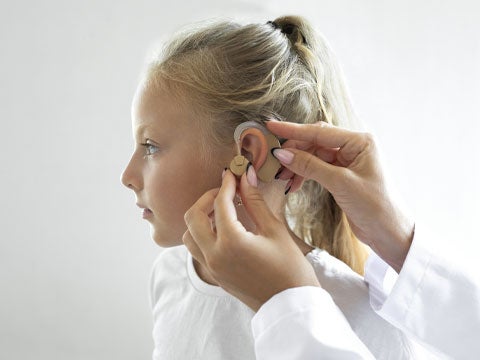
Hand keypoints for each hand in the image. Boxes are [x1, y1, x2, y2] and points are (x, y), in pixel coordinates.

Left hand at [183, 168, 319, 310]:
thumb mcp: (275, 231)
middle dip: (207, 198)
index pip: (220, 203)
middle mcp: (215, 256)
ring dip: (200, 218)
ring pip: (189, 235)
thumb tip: (246, 178)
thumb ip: (256, 202)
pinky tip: (222, 228)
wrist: (291, 306)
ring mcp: (212, 268)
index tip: (233, 173)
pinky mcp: (215, 276)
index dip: (227, 184)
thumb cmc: (291, 269)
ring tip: (222, 210)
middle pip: (193, 217)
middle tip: (225, 191)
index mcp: (232, 242)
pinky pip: (196, 250)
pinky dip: (202, 234)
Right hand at [267, 120, 413, 271]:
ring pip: (314, 156)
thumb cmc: (375, 206)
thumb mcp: (341, 183)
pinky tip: (293, 184)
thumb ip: (310, 166)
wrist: (390, 233)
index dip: (293, 130)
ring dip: (297, 165)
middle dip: (293, 151)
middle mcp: (354, 147)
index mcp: (360, 142)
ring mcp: (347, 161)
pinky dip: (304, 174)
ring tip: (281, 176)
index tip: (271, 127)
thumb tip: (282, 154)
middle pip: (315, 142)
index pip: (320, 132)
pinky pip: (317, 168)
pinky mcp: (342, 176)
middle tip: (273, 160)